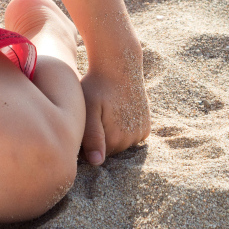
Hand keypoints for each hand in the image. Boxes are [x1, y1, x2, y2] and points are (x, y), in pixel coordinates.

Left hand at [79, 47, 149, 166]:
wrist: (120, 66)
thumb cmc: (97, 86)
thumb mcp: (89, 109)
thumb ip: (92, 136)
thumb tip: (97, 162)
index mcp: (114, 139)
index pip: (94, 155)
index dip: (85, 141)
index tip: (83, 121)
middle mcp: (130, 140)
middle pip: (108, 151)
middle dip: (99, 138)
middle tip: (94, 114)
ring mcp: (140, 133)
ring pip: (120, 144)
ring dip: (112, 133)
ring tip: (105, 112)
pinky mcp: (146, 127)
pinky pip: (131, 137)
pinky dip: (124, 129)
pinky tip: (117, 113)